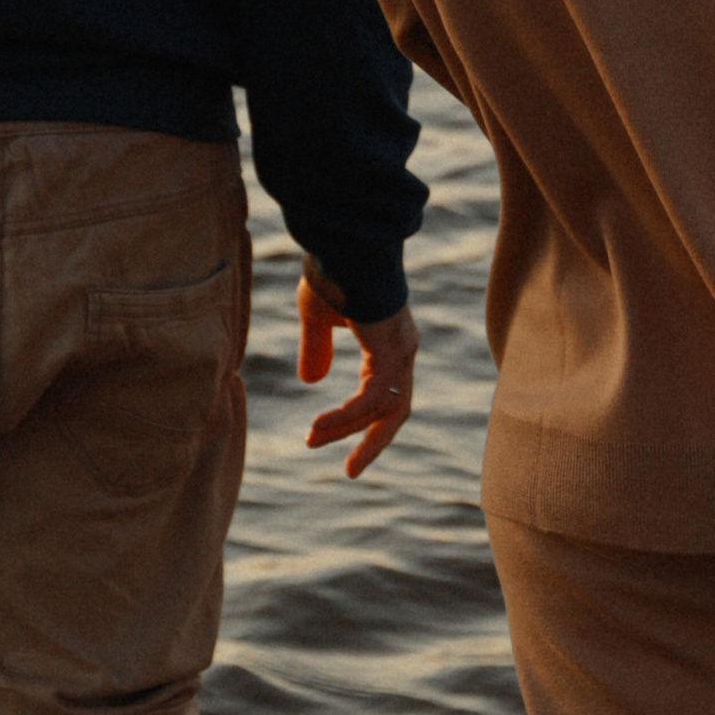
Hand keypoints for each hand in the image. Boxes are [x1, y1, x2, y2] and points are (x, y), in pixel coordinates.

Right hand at [297, 270, 419, 477]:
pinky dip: (345, 416)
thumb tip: (312, 381)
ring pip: (381, 408)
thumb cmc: (332, 272)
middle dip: (371, 442)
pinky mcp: (390, 352)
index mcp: (390, 342)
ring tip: (312, 440)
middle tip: (350, 470)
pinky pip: (370, 398)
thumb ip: (317, 350)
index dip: (362, 419)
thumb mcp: (318, 318)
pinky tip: (319, 425)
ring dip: (346, 430)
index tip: (332, 439)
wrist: (342, 244)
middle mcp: (402, 350)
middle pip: (395, 410)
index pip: (385, 393)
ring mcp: (400, 352)